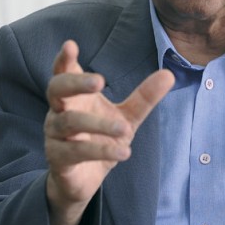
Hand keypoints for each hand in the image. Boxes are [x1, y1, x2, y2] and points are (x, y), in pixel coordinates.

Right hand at [44, 40, 173, 224]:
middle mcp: (59, 111)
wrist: (85, 179)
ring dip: (98, 124)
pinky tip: (125, 151)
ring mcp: (55, 135)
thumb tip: (169, 74)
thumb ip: (144, 97)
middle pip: (56, 89)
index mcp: (75, 96)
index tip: (71, 45)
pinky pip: (77, 152)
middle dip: (76, 83)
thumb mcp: (127, 116)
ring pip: (69, 121)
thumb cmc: (101, 137)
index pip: (63, 72)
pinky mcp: (58, 159)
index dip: (64, 59)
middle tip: (100, 81)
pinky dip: (101, 149)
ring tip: (124, 128)